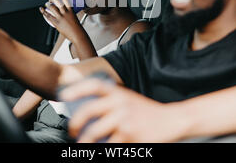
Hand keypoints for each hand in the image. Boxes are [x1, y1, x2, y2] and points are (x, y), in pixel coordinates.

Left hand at [40, 0, 83, 40]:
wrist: (78, 35)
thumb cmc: (77, 28)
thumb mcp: (74, 18)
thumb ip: (68, 16)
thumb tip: (62, 15)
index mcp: (71, 11)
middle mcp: (65, 13)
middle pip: (57, 2)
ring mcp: (61, 18)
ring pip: (52, 8)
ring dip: (48, 4)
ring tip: (47, 3)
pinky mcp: (57, 23)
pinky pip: (48, 16)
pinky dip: (44, 12)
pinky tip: (41, 9)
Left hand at [60, 78, 186, 142]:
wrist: (172, 120)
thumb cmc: (148, 113)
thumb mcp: (129, 101)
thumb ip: (112, 103)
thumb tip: (88, 115)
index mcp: (118, 92)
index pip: (93, 85)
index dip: (76, 89)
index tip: (63, 96)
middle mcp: (119, 103)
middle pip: (87, 111)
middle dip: (74, 124)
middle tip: (72, 132)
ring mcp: (124, 119)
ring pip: (93, 133)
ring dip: (84, 143)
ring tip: (83, 146)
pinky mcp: (129, 135)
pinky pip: (108, 146)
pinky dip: (102, 150)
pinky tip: (102, 149)